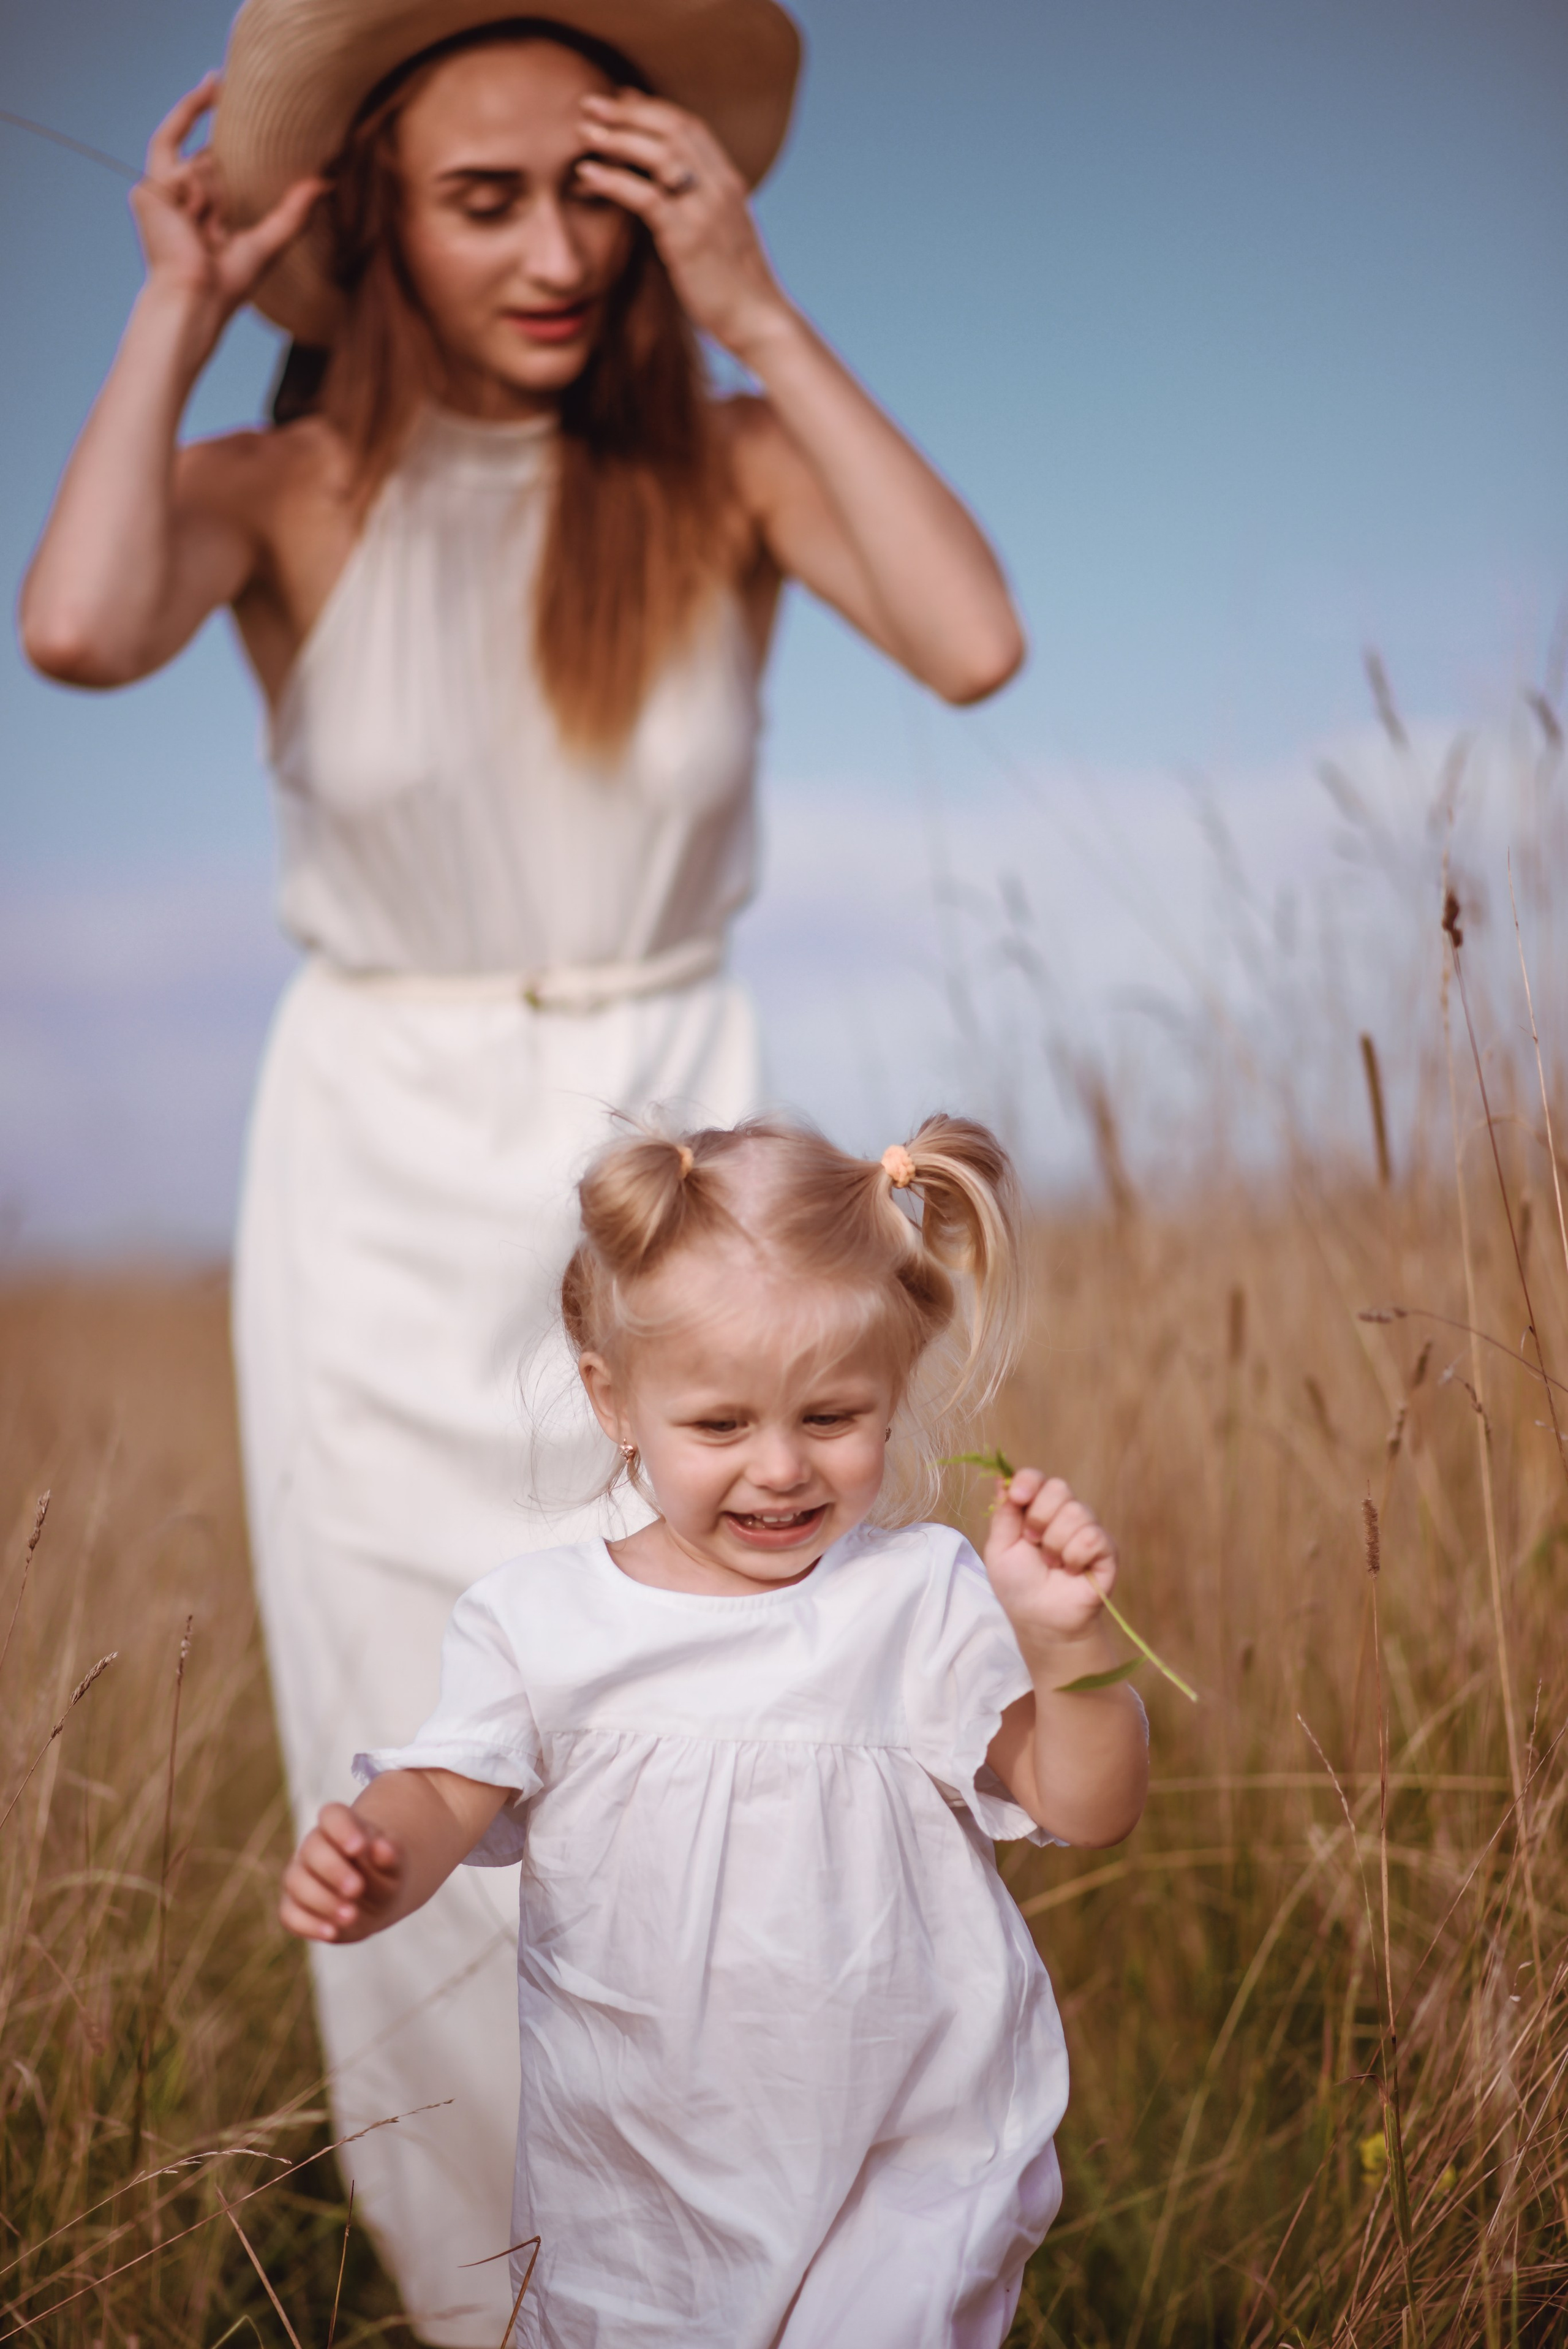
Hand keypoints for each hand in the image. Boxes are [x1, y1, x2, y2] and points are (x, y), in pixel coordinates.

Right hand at [131, 77, 324, 336]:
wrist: (197, 299)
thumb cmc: (229, 284)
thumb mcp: (270, 241)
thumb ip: (294, 211)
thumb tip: (326, 181)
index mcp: (198, 206)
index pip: (205, 152)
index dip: (204, 108)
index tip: (217, 79)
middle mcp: (176, 195)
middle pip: (208, 158)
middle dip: (222, 195)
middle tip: (218, 236)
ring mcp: (158, 192)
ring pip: (198, 163)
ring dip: (213, 201)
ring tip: (205, 237)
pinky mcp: (147, 191)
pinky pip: (181, 167)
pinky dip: (196, 194)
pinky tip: (193, 225)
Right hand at [279, 1800, 403, 1943]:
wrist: (375, 1897)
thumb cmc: (384, 1872)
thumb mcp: (396, 1863)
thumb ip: (391, 1854)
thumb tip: (383, 1848)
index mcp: (341, 1826)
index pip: (332, 1815)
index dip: (341, 1829)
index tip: (358, 1847)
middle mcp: (315, 1847)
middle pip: (312, 1849)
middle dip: (333, 1871)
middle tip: (357, 1889)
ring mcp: (300, 1876)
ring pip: (296, 1882)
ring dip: (322, 1900)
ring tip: (351, 1916)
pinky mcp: (294, 1906)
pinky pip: (289, 1914)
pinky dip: (308, 1924)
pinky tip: (331, 1932)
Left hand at [575, 90, 788, 358]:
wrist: (758, 322)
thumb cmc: (735, 289)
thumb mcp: (722, 236)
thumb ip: (700, 208)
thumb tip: (670, 198)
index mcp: (729, 183)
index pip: (690, 126)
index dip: (652, 108)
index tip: (621, 99)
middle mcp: (720, 187)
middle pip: (672, 128)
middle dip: (628, 111)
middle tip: (590, 102)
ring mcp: (706, 211)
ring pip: (659, 154)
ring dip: (617, 137)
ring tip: (584, 132)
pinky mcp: (688, 238)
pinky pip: (645, 197)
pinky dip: (612, 180)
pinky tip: (586, 174)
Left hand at [983, 1469, 1117, 1661]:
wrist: (1041, 1619)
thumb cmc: (1019, 1586)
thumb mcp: (999, 1548)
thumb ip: (1003, 1512)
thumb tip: (1000, 1475)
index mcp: (1036, 1510)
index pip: (1037, 1478)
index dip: (1028, 1482)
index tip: (1018, 1497)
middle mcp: (1063, 1515)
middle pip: (1058, 1487)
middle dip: (1039, 1517)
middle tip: (1033, 1543)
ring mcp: (1087, 1530)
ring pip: (1077, 1512)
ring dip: (1055, 1544)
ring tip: (1052, 1564)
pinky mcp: (1106, 1549)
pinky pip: (1093, 1537)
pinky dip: (1075, 1557)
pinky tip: (1071, 1571)